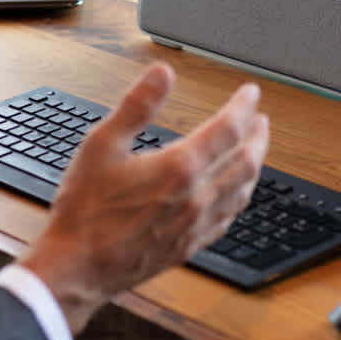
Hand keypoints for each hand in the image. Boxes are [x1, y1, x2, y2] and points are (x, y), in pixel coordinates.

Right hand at [17, 62, 267, 335]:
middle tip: (261, 119)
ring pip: (243, 192)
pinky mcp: (189, 246)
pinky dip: (240, 198)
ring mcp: (196, 225)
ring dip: (254, 166)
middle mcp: (196, 198)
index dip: (243, 107)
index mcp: (178, 168)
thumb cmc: (85, 208)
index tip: (250, 93)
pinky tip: (233, 195)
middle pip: (245, 161)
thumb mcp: (101, 144)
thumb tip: (161, 74)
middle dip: (258, 136)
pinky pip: (229, 219)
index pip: (227, 130)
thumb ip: (137, 106)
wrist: (79, 266)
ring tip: (253, 150)